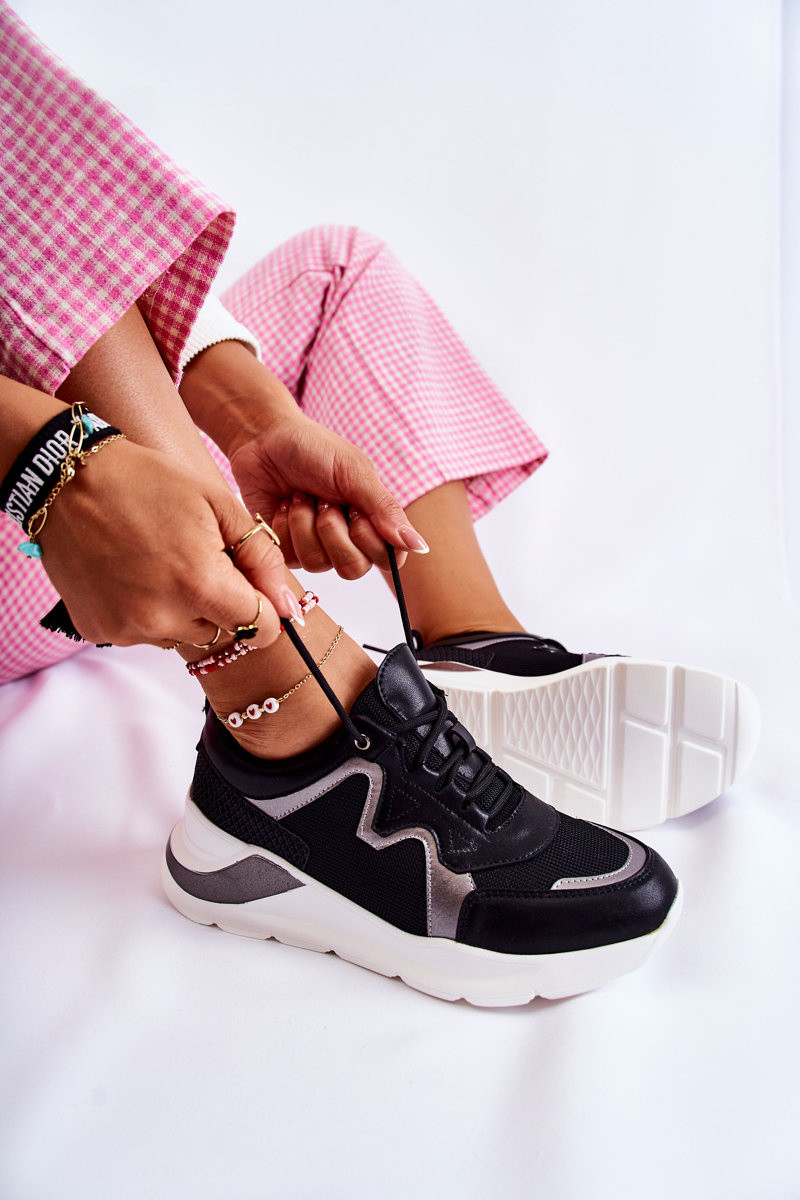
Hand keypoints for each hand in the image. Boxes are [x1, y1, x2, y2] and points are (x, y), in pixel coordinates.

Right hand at [38, 439, 292, 648]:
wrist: (67, 479)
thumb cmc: (146, 482)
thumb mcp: (218, 504)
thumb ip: (261, 556)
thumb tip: (289, 606)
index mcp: (200, 585)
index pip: (260, 628)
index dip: (264, 608)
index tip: (252, 589)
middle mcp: (162, 618)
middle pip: (220, 631)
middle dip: (219, 602)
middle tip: (194, 558)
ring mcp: (126, 628)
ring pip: (181, 634)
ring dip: (181, 608)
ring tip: (159, 562)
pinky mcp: (98, 630)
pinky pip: (142, 632)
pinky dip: (144, 610)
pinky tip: (131, 572)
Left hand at [229, 411, 427, 576]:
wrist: (264, 439)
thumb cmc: (313, 449)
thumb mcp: (354, 472)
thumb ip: (385, 510)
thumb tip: (420, 546)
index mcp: (372, 520)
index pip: (388, 559)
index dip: (371, 542)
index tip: (356, 512)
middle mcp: (347, 539)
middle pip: (353, 569)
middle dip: (334, 532)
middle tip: (324, 501)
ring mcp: (316, 547)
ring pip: (319, 564)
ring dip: (306, 525)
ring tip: (300, 497)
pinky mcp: (286, 550)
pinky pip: (291, 558)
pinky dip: (285, 527)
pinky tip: (283, 505)